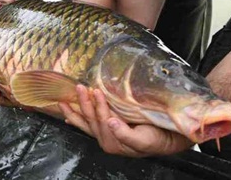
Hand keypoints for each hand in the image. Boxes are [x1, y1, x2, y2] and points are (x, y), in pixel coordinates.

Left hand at [59, 85, 192, 156]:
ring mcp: (105, 135)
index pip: (102, 120)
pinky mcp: (106, 130)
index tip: (96, 91)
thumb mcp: (144, 140)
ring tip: (64, 100)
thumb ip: (125, 134)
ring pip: (86, 122)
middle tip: (80, 87)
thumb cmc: (156, 139)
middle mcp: (106, 139)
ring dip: (76, 110)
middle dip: (84, 103)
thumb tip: (111, 122)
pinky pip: (87, 126)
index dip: (99, 105)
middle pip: (91, 119)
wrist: (166, 140)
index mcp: (113, 142)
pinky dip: (77, 120)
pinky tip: (67, 117)